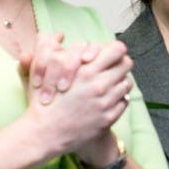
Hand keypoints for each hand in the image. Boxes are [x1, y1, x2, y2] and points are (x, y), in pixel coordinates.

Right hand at [19, 35, 133, 158]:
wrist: (44, 133)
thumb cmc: (42, 100)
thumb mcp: (43, 70)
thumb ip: (52, 50)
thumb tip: (59, 35)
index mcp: (85, 70)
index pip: (117, 50)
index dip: (114, 51)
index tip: (108, 56)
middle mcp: (99, 85)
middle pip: (126, 65)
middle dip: (119, 65)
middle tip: (111, 69)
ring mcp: (105, 103)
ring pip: (126, 84)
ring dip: (118, 83)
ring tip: (108, 86)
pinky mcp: (108, 118)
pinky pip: (123, 102)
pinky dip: (117, 100)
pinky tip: (107, 101)